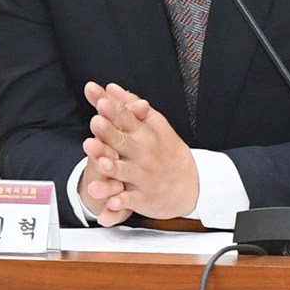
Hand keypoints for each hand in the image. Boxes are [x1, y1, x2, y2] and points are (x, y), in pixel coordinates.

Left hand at [81, 82, 200, 220]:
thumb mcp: (156, 125)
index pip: (126, 118)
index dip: (113, 109)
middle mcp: (144, 154)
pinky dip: (121, 203)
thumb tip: (111, 87)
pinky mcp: (144, 198)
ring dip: (112, 168)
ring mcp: (144, 176)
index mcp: (144, 134)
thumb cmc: (168, 152)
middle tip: (96, 123)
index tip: (100, 101)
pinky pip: (130, 200)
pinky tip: (112, 202)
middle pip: (123, 142)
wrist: (193, 185)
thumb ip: (131, 106)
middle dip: (109, 133)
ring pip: (124, 171)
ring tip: (101, 164)